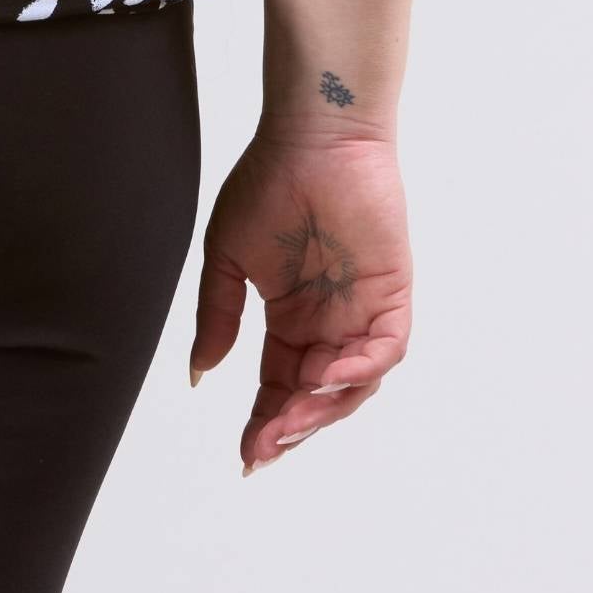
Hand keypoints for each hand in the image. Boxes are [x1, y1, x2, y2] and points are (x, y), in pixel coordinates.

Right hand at [189, 130, 412, 471]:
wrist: (311, 137)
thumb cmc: (268, 184)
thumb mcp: (227, 260)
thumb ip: (217, 318)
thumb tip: (200, 373)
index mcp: (291, 319)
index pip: (278, 386)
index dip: (264, 422)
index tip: (245, 455)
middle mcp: (330, 323)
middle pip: (316, 398)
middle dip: (291, 428)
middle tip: (264, 448)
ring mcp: (363, 310)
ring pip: (355, 385)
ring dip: (323, 408)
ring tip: (290, 419)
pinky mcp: (393, 293)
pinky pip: (386, 349)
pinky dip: (359, 371)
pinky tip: (325, 377)